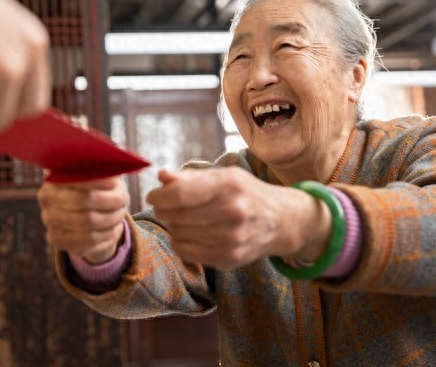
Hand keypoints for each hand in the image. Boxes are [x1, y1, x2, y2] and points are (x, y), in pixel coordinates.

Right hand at [38, 177, 129, 263]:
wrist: (89, 213)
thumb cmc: (98, 187)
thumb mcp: (101, 173)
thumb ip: (104, 168)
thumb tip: (119, 170)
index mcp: (54, 175)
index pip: (75, 177)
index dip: (97, 180)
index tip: (114, 182)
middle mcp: (46, 196)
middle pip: (84, 200)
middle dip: (109, 201)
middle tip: (124, 200)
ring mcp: (49, 219)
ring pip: (89, 220)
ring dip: (112, 217)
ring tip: (120, 213)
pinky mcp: (56, 238)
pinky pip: (89, 238)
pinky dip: (107, 233)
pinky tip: (113, 228)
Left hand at [146, 168, 330, 269]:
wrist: (282, 221)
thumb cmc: (246, 194)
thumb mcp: (224, 176)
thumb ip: (190, 177)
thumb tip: (161, 176)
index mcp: (230, 186)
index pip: (180, 194)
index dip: (159, 196)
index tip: (153, 196)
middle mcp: (233, 212)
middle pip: (176, 215)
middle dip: (164, 210)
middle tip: (165, 207)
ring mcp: (232, 239)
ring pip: (179, 234)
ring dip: (173, 226)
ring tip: (181, 219)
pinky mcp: (229, 259)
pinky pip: (186, 252)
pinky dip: (180, 242)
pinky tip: (188, 233)